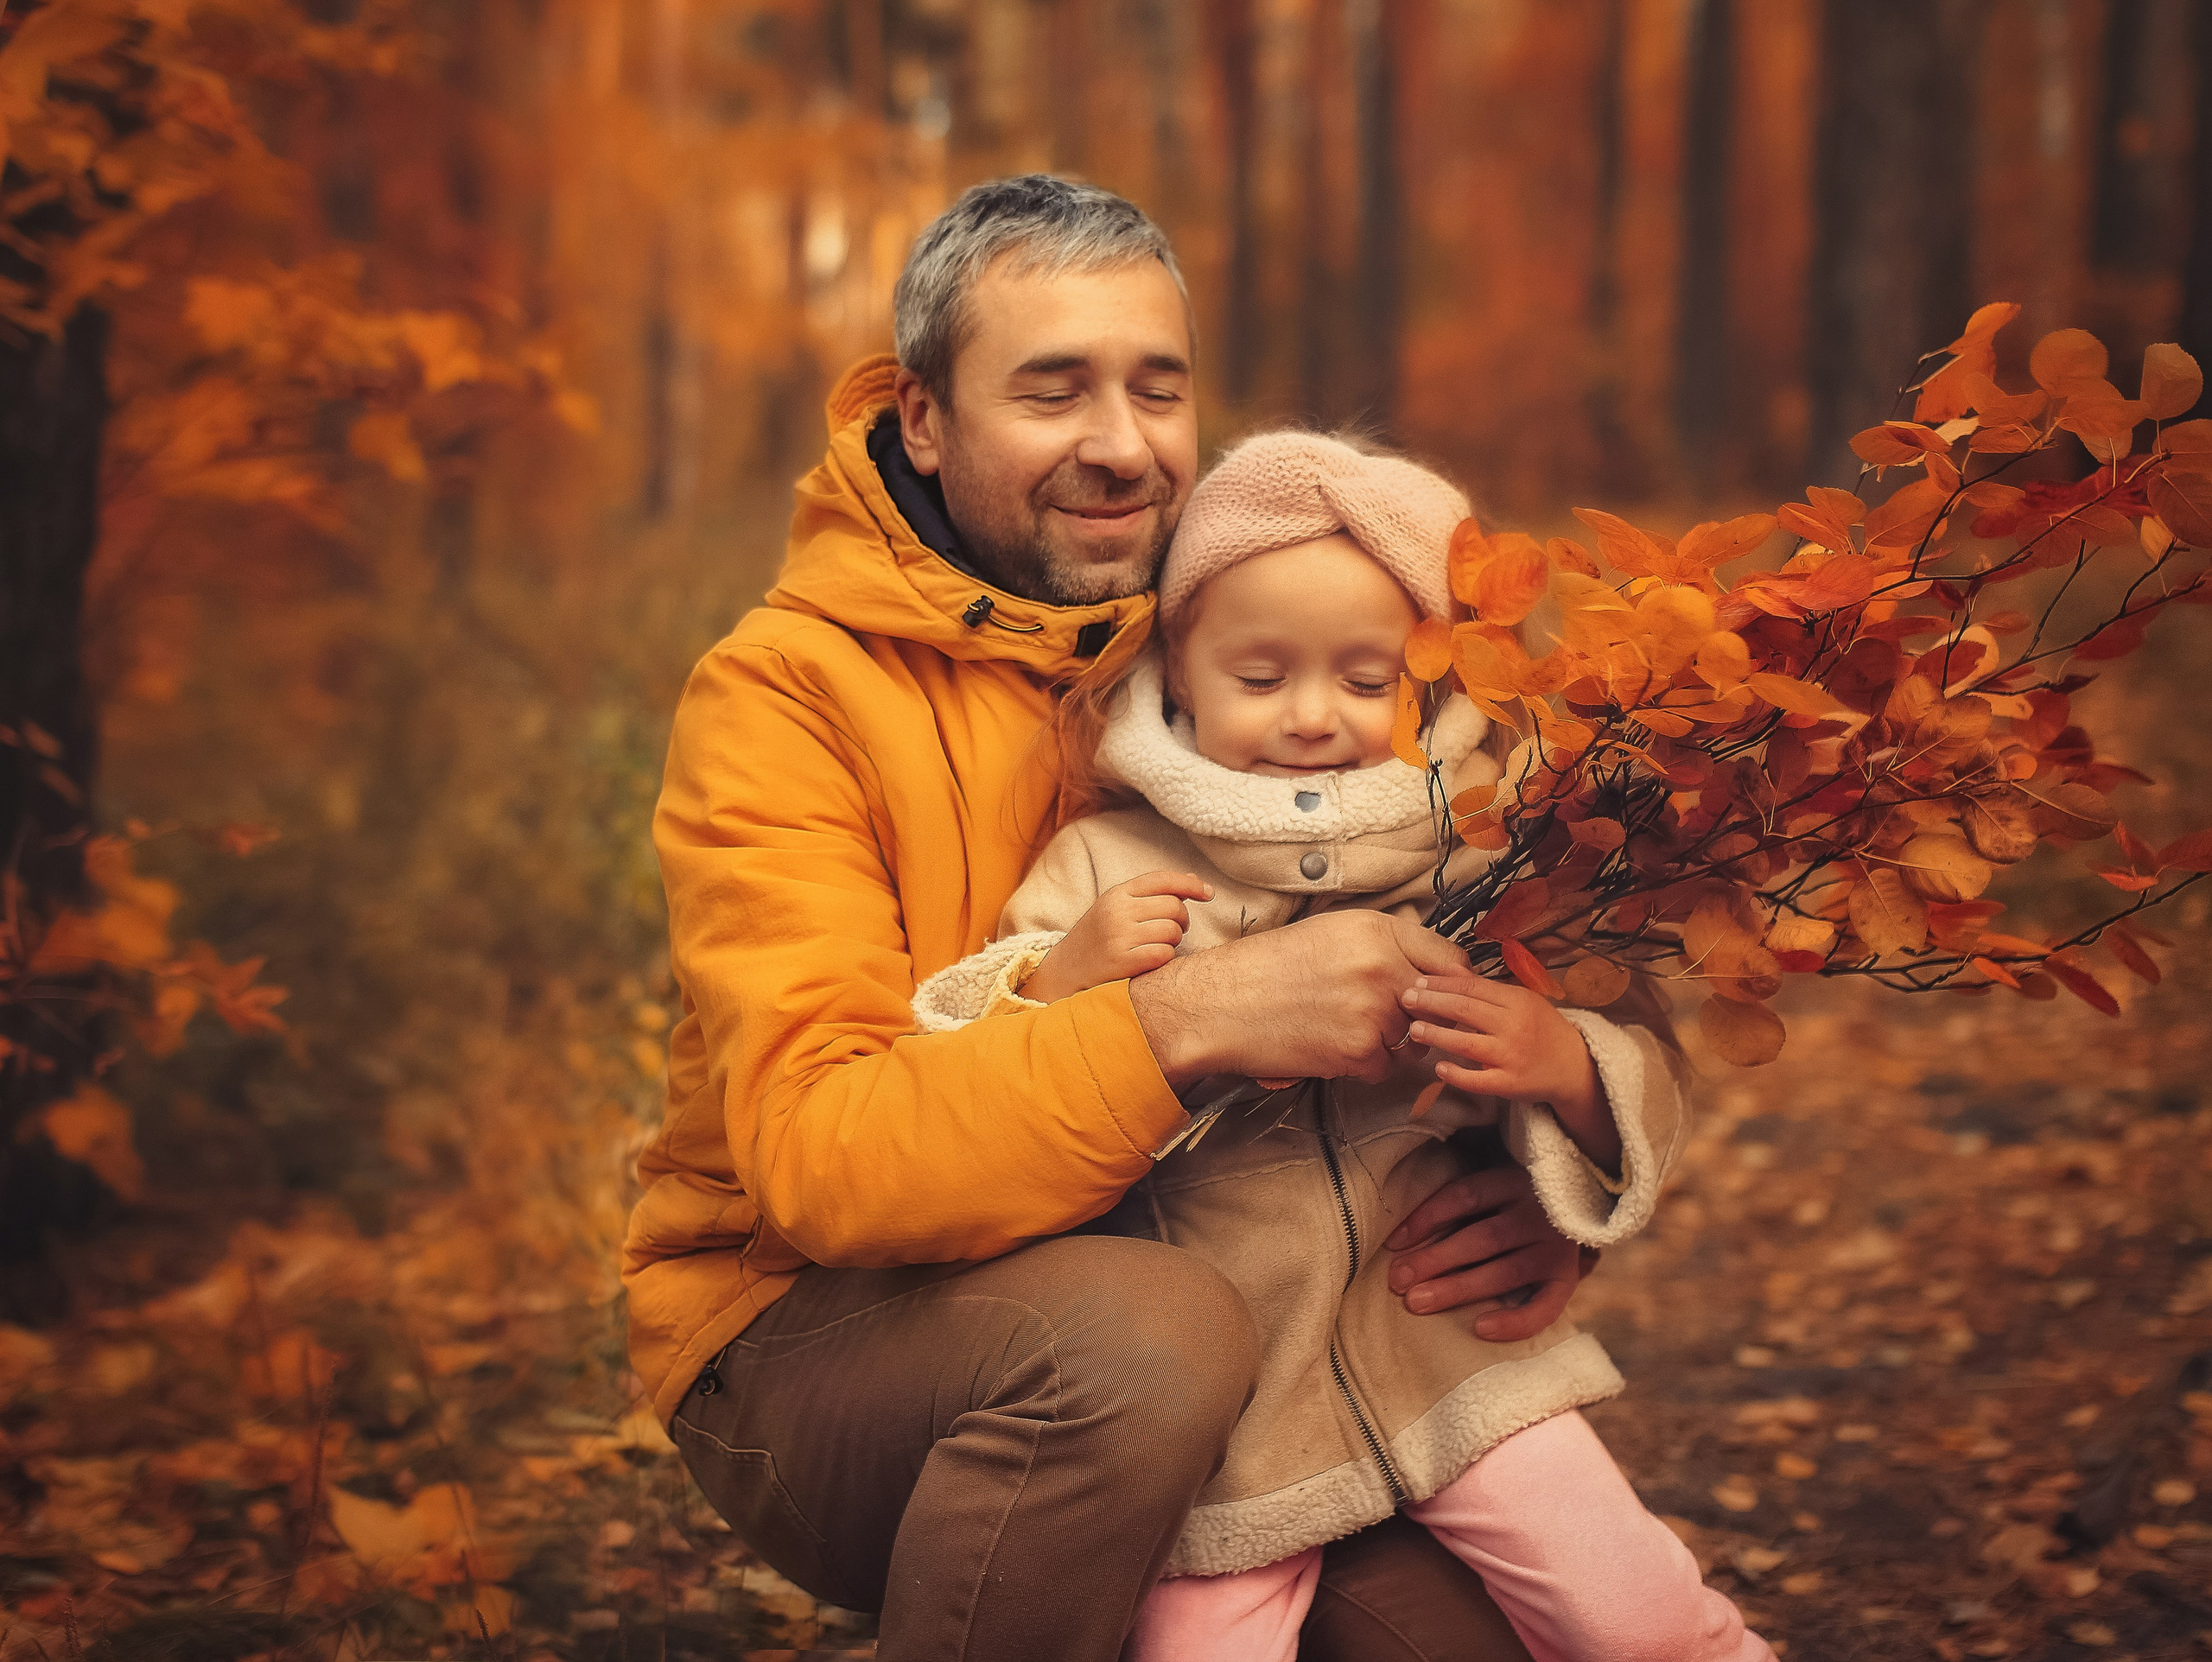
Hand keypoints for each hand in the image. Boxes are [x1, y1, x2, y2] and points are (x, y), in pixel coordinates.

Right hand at [1023, 871, 1212, 1002]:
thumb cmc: (1098, 939)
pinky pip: (1164, 954)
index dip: (1191, 884)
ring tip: (1159, 945)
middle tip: (1176, 930)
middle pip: (1174, 906)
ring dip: (1174, 941)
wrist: (1064, 972)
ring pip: (1172, 931)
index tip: (1209, 893)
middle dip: (1183, 920)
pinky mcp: (1122, 962)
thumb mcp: (1115, 908)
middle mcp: (1117, 911)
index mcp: (1117, 894)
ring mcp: (1119, 936)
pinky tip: (1152, 960)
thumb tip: (1194, 882)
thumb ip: (1149, 895)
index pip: (1163, 879)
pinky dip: (1165, 958)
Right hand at [1128, 910, 1467, 1086]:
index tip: (1443, 996)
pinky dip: (1363, 1066)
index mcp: (1377, 930)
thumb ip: (1384, 946)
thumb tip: (1428, 971)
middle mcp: (1382, 966)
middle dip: (1421, 1017)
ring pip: (1414, 1039)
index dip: (1449, 983)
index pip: (1449, 960)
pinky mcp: (1360, 1049)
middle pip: (1439, 1003)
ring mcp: (1374, 1009)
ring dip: (1390, 1043)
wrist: (1219, 1004)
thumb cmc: (1266, 968)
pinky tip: (1330, 1048)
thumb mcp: (1330, 934)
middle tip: (1390, 1020)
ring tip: (1344, 1029)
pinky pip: (1385, 1067)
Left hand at [1384, 1164, 1596, 1340]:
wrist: (1578, 1212)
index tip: (1393, 1243)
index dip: (1426, 1217)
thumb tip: (1400, 1237)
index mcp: (1516, 1181)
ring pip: (1505, 1271)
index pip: (1466, 1195)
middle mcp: (1539, 1213)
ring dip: (1458, 1288)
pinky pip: (1544, 1307)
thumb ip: (1462, 1201)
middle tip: (1397, 1281)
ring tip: (1417, 1302)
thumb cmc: (1515, 1204)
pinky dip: (1514, 1321)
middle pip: (1482, 1237)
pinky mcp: (1567, 1280)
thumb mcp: (1495, 1187)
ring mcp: (1557, 1248)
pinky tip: (1480, 1329)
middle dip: (1435, 1260)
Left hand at [1404, 973, 1617, 1175]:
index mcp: (1517, 1001)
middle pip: (1465, 1010)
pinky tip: (1439, 1067)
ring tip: (1413, 1029)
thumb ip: (1487, 990)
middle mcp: (1514, 1026)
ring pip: (1466, 1044)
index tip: (1418, 981)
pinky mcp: (1509, 1084)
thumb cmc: (1542, 1029)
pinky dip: (1456, 1074)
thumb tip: (1451, 972)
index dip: (1441, 984)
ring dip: (1436, 1035)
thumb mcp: (1522, 1001)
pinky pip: (1477, 1080)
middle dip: (1431, 1003)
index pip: (1472, 988)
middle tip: (1406, 998)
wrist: (1573, 1066)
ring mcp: (1511, 1057)